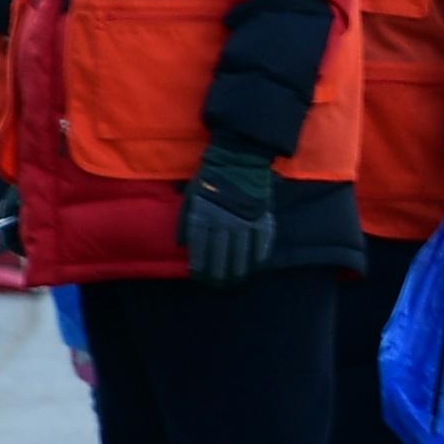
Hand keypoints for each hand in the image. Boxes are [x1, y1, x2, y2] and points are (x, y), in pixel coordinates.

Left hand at [177, 145, 276, 283]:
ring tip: (236, 280)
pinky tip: (255, 264)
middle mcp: (223, 222)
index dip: (201, 267)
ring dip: (238, 270)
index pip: (201, 250)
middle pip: (221, 256)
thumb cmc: (209, 179)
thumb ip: (185, 222)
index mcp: (203, 217)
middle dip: (219, 274)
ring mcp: (244, 221)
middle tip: (219, 284)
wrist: (237, 159)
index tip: (200, 278)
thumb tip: (182, 246)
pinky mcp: (261, 217)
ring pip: (241, 254)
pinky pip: (261, 242)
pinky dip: (258, 255)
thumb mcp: (190, 197)